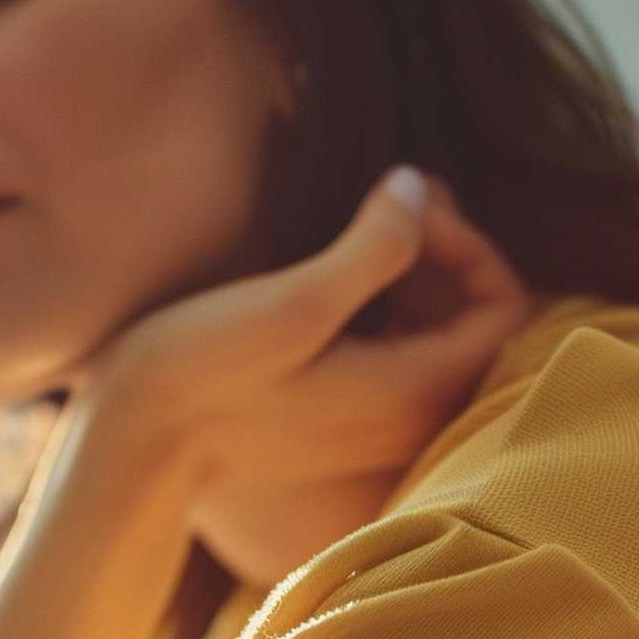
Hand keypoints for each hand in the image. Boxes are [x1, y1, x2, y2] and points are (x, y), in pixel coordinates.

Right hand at [74, 164, 534, 501]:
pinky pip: (390, 352)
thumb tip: (416, 189)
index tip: (406, 206)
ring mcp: (371, 420)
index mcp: (415, 393)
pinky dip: (381, 303)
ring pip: (430, 335)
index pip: (505, 309)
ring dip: (412, 272)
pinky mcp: (334, 415)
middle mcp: (407, 417)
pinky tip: (333, 269)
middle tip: (390, 195)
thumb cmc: (206, 378)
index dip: (471, 244)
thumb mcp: (294, 303)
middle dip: (444, 250)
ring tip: (363, 218)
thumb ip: (374, 246)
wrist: (133, 449)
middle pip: (472, 322)